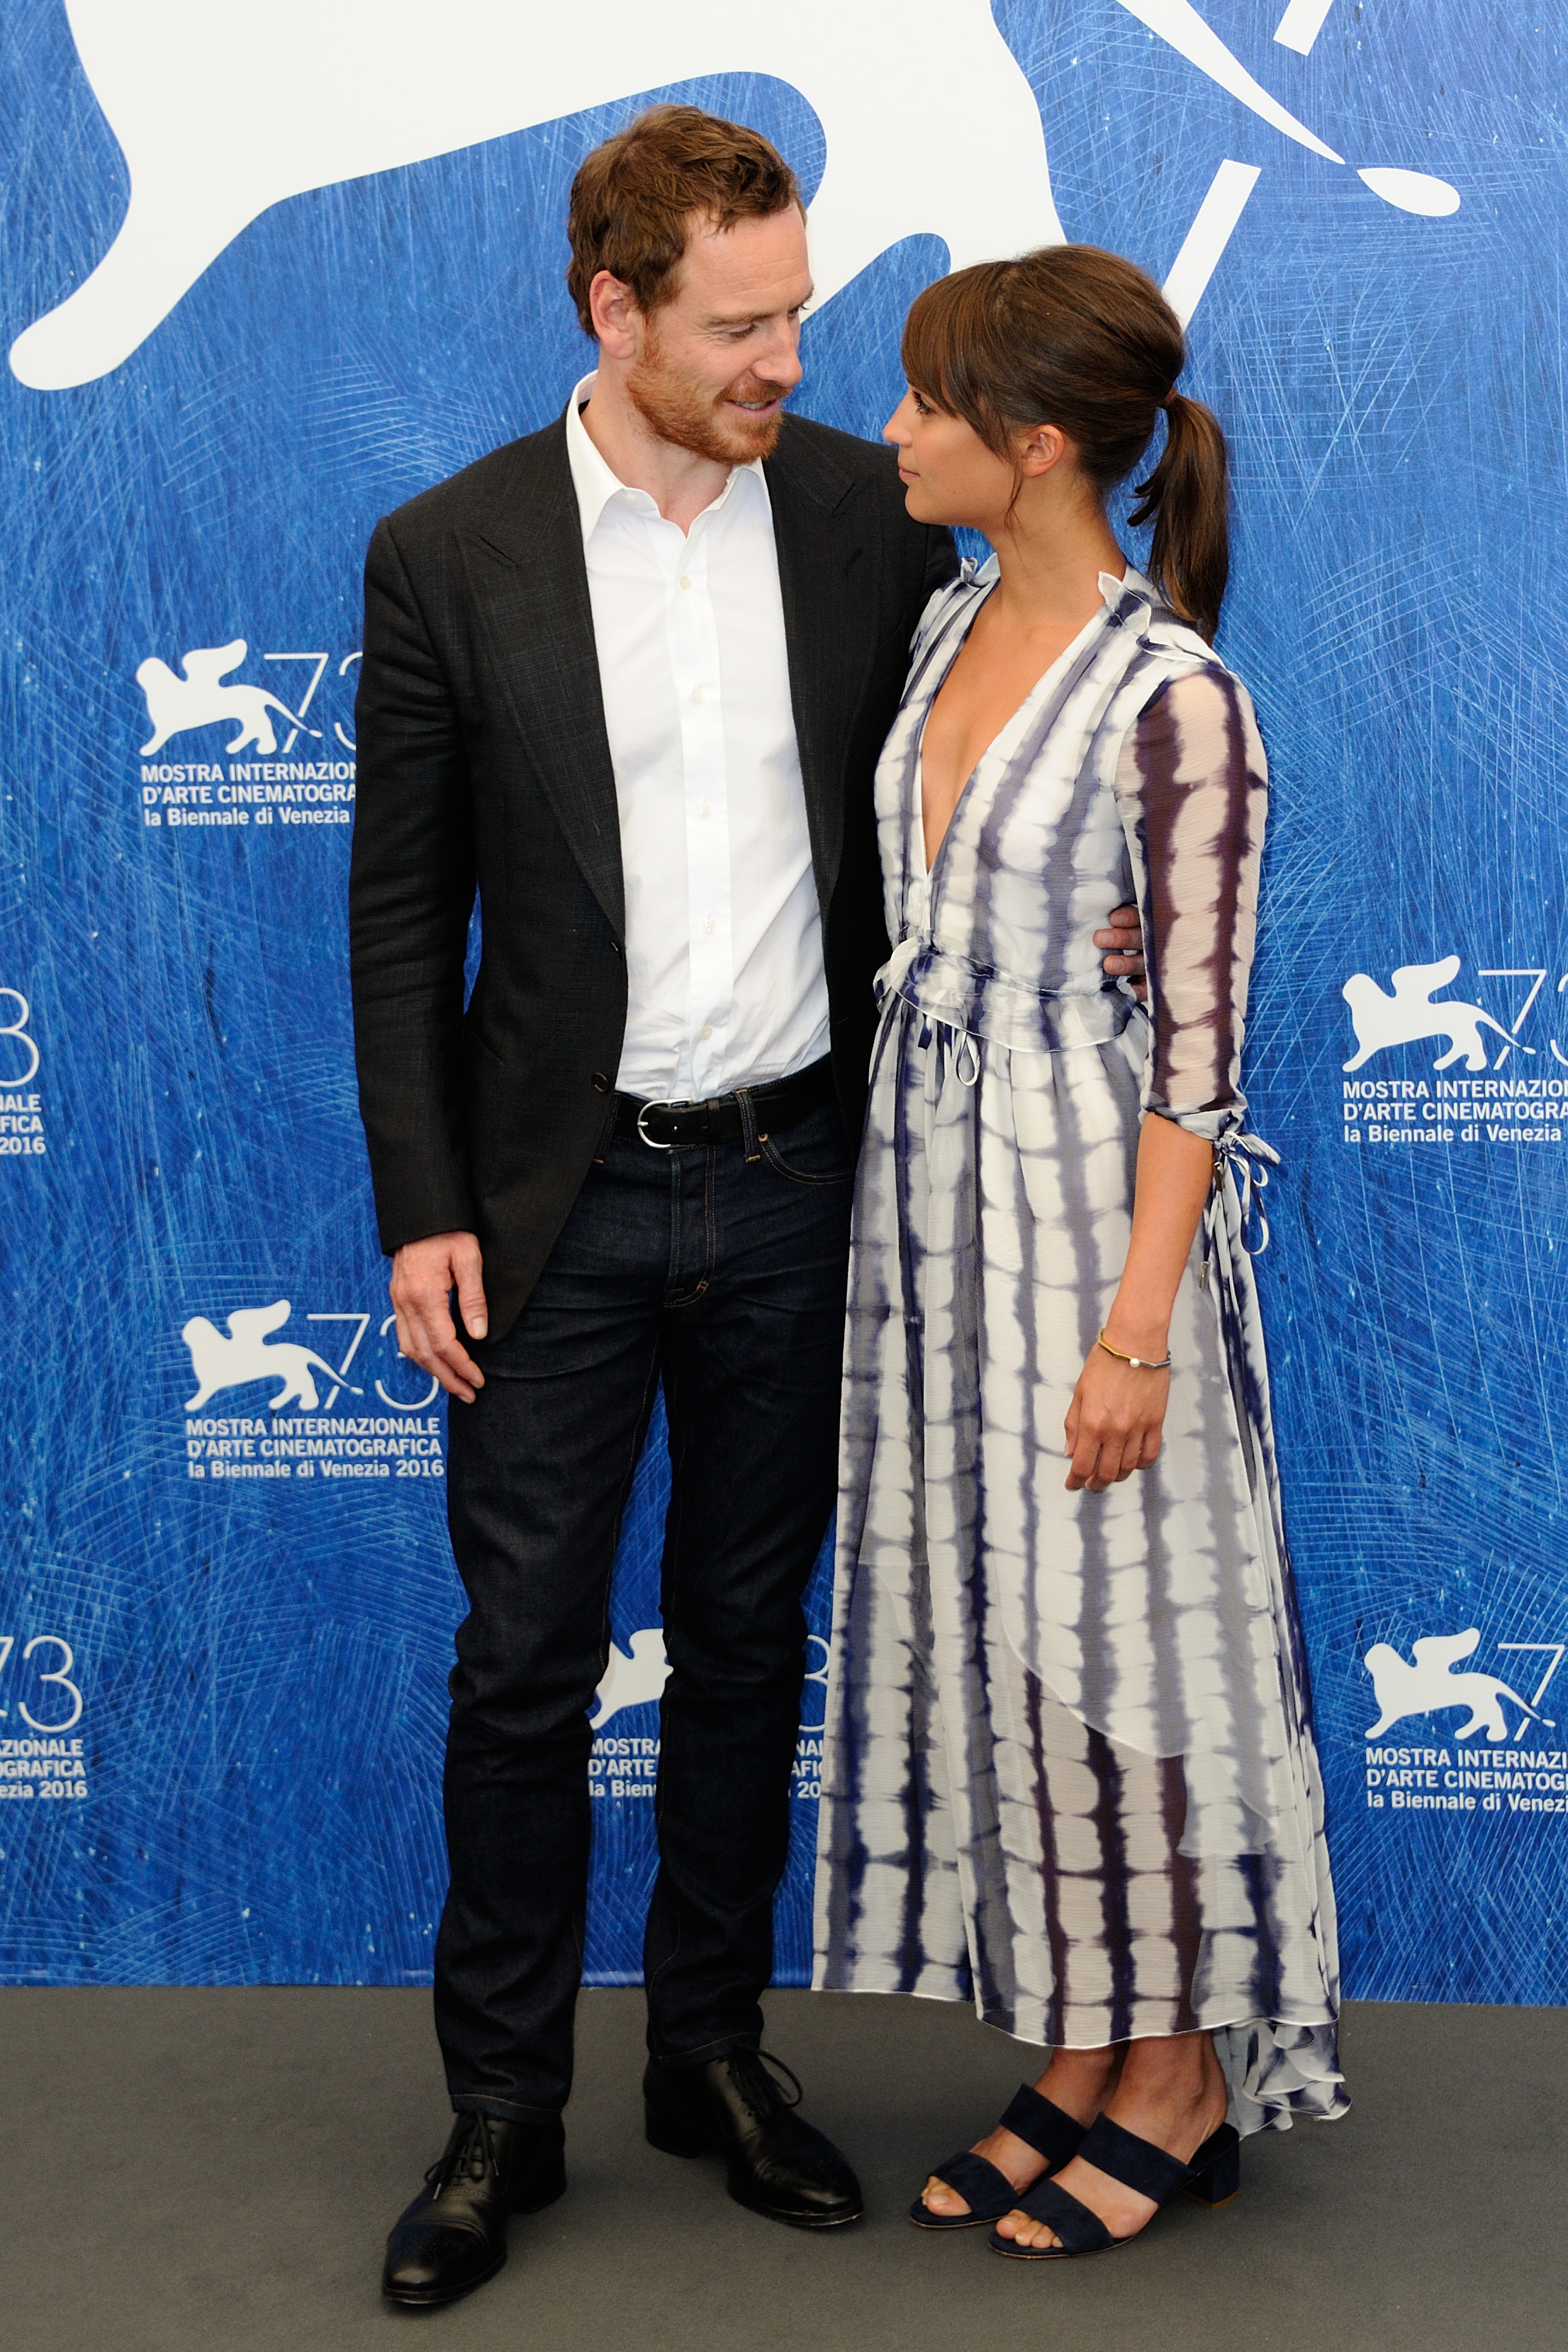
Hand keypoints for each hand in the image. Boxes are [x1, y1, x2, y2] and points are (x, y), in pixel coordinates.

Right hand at [390, 1231, 487, 1402]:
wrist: (420, 1212)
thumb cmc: (447, 1231)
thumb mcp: (469, 1258)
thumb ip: (473, 1297)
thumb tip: (478, 1334)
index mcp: (424, 1294)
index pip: (444, 1343)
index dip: (462, 1366)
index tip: (478, 1380)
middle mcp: (406, 1302)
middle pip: (424, 1354)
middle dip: (447, 1378)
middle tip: (468, 1393)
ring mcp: (398, 1301)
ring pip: (409, 1348)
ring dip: (431, 1371)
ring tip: (454, 1383)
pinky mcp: (397, 1298)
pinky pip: (403, 1335)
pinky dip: (419, 1354)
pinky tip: (434, 1360)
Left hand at [1064, 1341, 1167, 1491]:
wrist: (1136, 1345)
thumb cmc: (1104, 1363)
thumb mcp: (1079, 1393)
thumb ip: (1073, 1425)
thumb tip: (1070, 1452)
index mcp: (1093, 1424)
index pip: (1083, 1466)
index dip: (1076, 1481)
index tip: (1072, 1485)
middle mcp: (1116, 1432)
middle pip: (1106, 1473)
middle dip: (1095, 1484)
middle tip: (1090, 1484)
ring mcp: (1138, 1429)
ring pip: (1129, 1468)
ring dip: (1117, 1476)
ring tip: (1110, 1475)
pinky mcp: (1156, 1423)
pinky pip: (1150, 1455)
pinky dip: (1141, 1465)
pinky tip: (1134, 1464)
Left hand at [1094, 902, 1145, 999]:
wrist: (1119, 966)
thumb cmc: (1103, 932)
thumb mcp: (1109, 920)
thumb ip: (1104, 913)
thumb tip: (1082, 900)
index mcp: (1141, 922)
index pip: (1139, 916)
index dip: (1128, 917)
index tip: (1112, 918)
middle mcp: (1149, 942)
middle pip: (1140, 939)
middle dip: (1122, 938)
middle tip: (1099, 938)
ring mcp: (1150, 964)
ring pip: (1142, 963)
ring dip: (1126, 963)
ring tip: (1108, 964)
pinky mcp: (1149, 985)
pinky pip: (1147, 988)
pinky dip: (1138, 991)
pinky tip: (1128, 990)